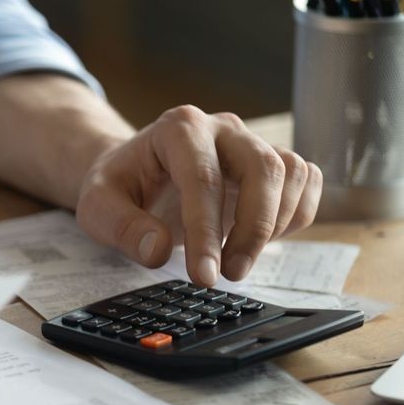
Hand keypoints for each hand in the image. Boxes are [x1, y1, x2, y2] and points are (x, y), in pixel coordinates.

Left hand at [75, 105, 322, 286]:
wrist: (135, 173)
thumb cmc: (119, 187)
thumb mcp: (97, 207)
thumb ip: (121, 227)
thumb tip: (157, 251)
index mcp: (178, 128)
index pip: (203, 178)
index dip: (207, 232)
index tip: (204, 276)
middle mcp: (222, 128)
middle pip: (262, 168)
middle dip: (253, 229)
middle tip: (229, 275)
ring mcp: (251, 142)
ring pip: (291, 172)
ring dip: (276, 225)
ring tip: (238, 261)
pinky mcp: (271, 163)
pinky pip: (306, 182)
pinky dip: (296, 215)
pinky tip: (262, 241)